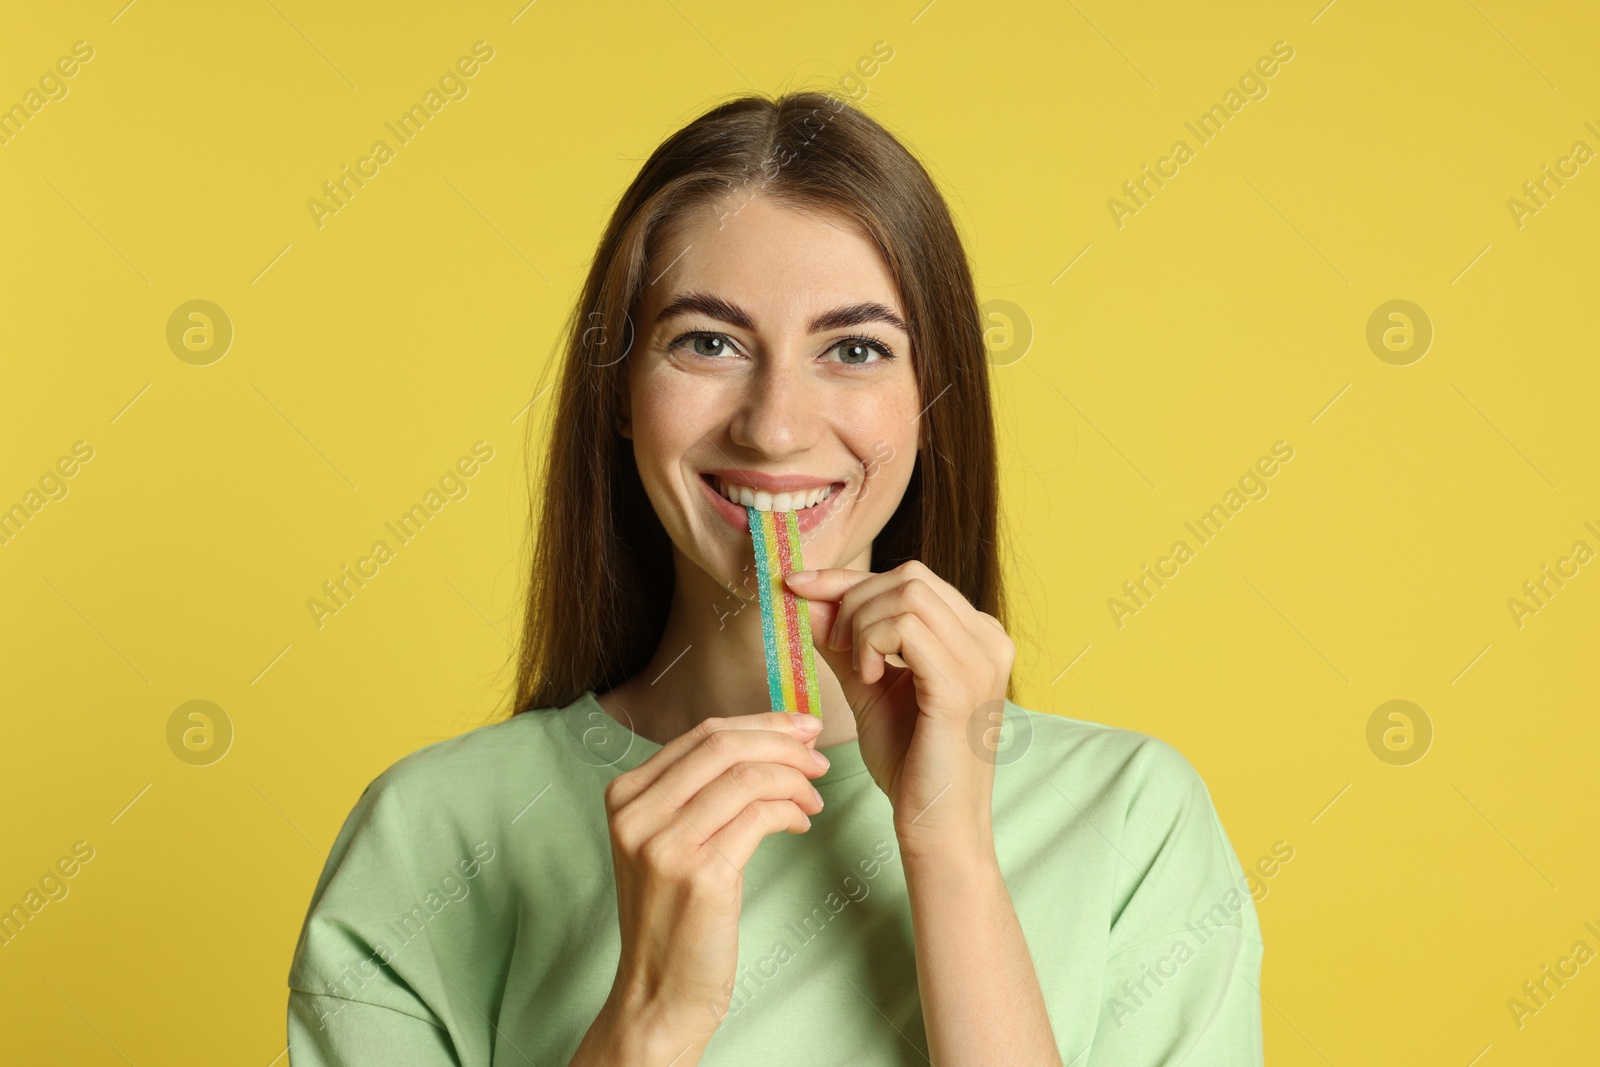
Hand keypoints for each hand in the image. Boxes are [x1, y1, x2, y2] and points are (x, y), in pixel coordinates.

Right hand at [600, 710, 828, 1050]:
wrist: (658, 991)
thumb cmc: (676, 915)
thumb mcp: (668, 841)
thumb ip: (699, 790)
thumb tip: (768, 738)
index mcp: (626, 796)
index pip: (701, 734)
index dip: (760, 723)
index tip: (801, 728)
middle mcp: (636, 814)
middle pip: (723, 745)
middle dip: (782, 742)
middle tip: (819, 757)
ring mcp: (664, 844)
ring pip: (746, 776)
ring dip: (794, 778)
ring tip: (813, 796)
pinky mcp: (699, 874)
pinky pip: (760, 815)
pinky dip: (791, 810)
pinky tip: (801, 822)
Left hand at [784, 560, 1014, 856]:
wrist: (936, 824)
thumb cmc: (909, 762)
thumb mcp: (869, 686)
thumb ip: (842, 640)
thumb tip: (803, 596)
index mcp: (976, 635)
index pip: (911, 579)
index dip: (848, 579)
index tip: (798, 585)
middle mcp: (988, 639)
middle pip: (909, 577)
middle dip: (852, 600)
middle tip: (832, 644)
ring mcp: (981, 659)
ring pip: (906, 594)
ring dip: (861, 624)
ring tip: (858, 669)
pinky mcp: (960, 685)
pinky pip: (904, 627)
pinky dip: (872, 643)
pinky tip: (869, 678)